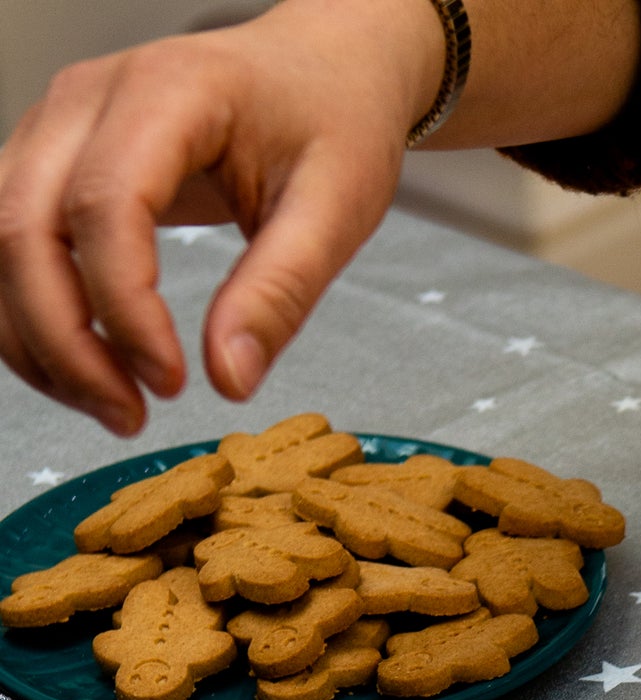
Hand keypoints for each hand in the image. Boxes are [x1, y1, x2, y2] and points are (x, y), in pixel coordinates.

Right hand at [0, 0, 442, 433]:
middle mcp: (86, 100)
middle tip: (132, 418)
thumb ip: (282, 292)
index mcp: (166, 94)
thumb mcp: (338, 208)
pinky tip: (93, 370)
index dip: (124, 309)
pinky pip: (11, 244)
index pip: (105, 207)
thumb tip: (230, 379)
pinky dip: (37, 317)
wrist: (319, 69)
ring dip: (40, 340)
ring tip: (117, 408)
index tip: (173, 383)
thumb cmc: (332, 122)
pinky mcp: (53, 160)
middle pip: (22, 227)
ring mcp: (57, 126)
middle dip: (65, 341)